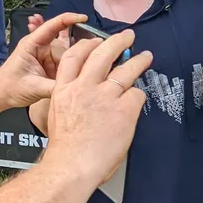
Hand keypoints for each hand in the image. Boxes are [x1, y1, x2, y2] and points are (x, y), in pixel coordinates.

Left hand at [0, 12, 87, 107]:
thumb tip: (73, 87)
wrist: (0, 94)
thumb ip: (54, 87)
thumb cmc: (9, 86)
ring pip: (67, 57)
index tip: (84, 18)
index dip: (70, 19)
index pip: (53, 25)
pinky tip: (61, 80)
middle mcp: (40, 46)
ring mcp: (46, 55)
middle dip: (72, 58)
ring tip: (60, 82)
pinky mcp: (49, 64)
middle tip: (76, 71)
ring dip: (68, 68)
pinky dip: (67, 71)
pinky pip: (64, 64)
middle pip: (65, 47)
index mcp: (32, 44)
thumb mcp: (33, 88)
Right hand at [43, 31, 152, 185]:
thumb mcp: (56, 116)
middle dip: (116, 42)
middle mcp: (83, 88)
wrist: (72, 166)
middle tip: (127, 37)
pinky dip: (138, 96)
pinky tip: (138, 99)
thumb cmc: (64, 149)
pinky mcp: (124, 110)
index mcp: (63, 90)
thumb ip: (71, 100)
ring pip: (125, 70)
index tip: (95, 42)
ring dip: (138, 60)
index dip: (86, 45)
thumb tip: (87, 95)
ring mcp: (104, 97)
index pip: (73, 57)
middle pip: (101, 55)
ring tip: (146, 56)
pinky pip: (136, 95)